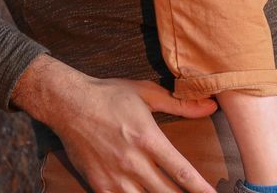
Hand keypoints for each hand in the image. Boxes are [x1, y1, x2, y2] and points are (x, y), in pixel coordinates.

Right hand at [11, 55, 217, 192]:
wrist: (66, 104)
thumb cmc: (108, 96)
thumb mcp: (146, 93)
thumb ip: (180, 105)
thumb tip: (210, 106)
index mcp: (148, 139)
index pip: (182, 172)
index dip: (201, 189)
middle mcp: (134, 162)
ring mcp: (115, 177)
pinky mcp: (99, 186)